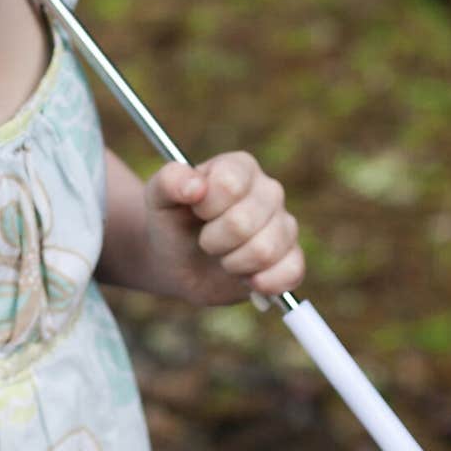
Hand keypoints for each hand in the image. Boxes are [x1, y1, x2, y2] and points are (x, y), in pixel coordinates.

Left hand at [144, 150, 304, 302]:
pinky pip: (290, 272)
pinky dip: (262, 283)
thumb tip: (195, 186)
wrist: (179, 262)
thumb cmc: (172, 222)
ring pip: (265, 251)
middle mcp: (269, 191)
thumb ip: (169, 181)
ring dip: (232, 263)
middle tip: (206, 240)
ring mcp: (284, 225)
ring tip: (223, 257)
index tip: (195, 210)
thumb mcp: (158, 198)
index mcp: (240, 167)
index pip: (229, 184)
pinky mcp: (291, 259)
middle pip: (243, 223)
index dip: (206, 206)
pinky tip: (245, 278)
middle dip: (213, 241)